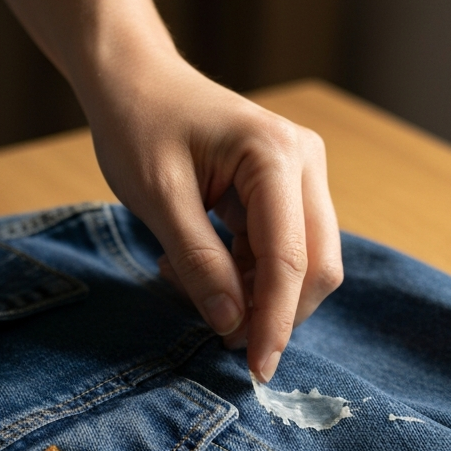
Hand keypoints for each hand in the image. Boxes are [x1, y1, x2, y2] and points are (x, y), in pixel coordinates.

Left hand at [0, 0, 342, 380]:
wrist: (134, 80)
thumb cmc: (139, 126)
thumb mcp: (158, 199)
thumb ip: (197, 263)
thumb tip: (231, 325)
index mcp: (275, 156)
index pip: (289, 259)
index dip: (274, 321)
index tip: (256, 370)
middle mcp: (304, 163)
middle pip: (316, 266)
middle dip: (276, 314)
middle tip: (223, 342)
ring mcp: (302, 176)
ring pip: (305, 265)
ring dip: (258, 296)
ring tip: (192, 286)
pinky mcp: (290, 192)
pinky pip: (284, 253)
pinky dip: (249, 278)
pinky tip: (203, 270)